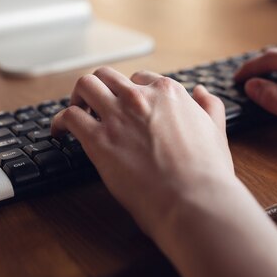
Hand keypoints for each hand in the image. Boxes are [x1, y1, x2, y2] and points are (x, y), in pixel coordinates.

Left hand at [52, 67, 276, 276]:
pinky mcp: (98, 139)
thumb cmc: (207, 172)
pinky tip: (60, 133)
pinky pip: (69, 117)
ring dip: (78, 97)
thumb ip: (209, 106)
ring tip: (77, 112)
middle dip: (100, 88)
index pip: (140, 78)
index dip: (130, 92)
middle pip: (107, 76)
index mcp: (168, 93)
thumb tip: (199, 91)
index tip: (124, 105)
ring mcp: (117, 115)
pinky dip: (60, 122)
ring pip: (85, 86)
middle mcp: (140, 97)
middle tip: (95, 105)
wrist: (193, 199)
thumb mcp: (217, 130)